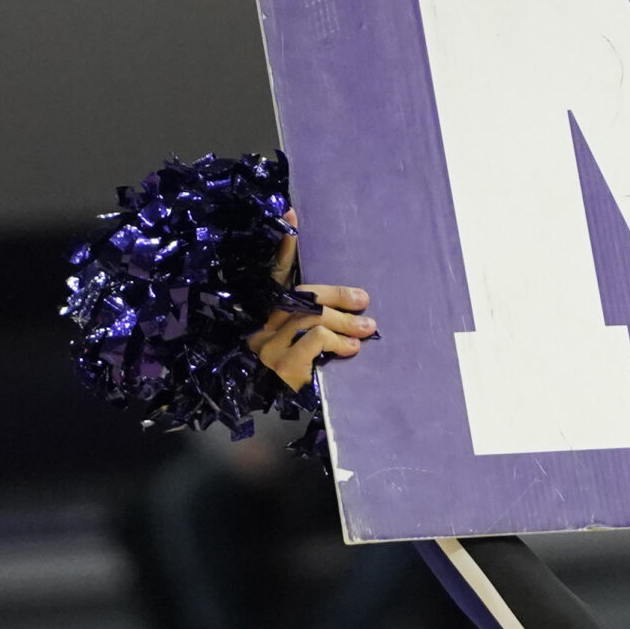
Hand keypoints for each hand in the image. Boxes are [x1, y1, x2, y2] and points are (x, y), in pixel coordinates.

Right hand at [247, 212, 374, 390]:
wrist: (270, 413)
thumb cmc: (294, 377)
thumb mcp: (304, 348)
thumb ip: (318, 327)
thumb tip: (358, 310)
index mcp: (265, 317)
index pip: (275, 274)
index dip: (283, 247)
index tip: (291, 216)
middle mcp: (262, 327)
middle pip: (302, 297)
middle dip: (337, 296)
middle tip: (365, 302)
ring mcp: (269, 348)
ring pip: (312, 317)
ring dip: (345, 321)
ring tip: (368, 329)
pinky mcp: (282, 368)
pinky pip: (315, 340)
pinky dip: (338, 341)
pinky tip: (351, 349)